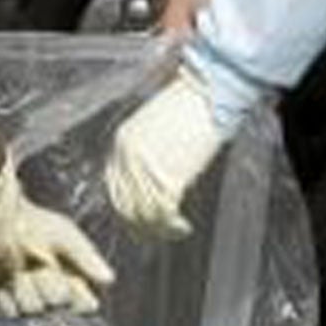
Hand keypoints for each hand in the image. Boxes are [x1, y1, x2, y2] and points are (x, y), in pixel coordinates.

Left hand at [0, 158, 116, 315]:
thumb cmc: (34, 223)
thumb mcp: (67, 236)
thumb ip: (87, 258)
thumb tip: (109, 279)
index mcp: (72, 276)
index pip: (86, 305)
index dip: (80, 299)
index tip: (70, 282)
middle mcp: (53, 290)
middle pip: (59, 307)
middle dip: (49, 286)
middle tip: (40, 266)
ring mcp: (29, 296)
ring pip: (34, 310)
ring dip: (27, 289)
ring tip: (19, 269)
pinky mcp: (7, 300)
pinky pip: (12, 312)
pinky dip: (8, 297)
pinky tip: (7, 280)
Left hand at [105, 67, 222, 238]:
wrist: (211, 91)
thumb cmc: (193, 105)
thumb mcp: (158, 126)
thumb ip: (148, 152)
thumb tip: (156, 180)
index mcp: (122, 141)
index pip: (114, 186)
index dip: (126, 208)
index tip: (141, 219)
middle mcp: (127, 156)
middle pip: (124, 205)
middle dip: (140, 225)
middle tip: (157, 234)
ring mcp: (146, 167)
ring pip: (144, 214)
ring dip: (159, 229)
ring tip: (176, 231)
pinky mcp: (168, 176)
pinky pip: (164, 213)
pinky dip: (172, 226)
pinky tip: (183, 227)